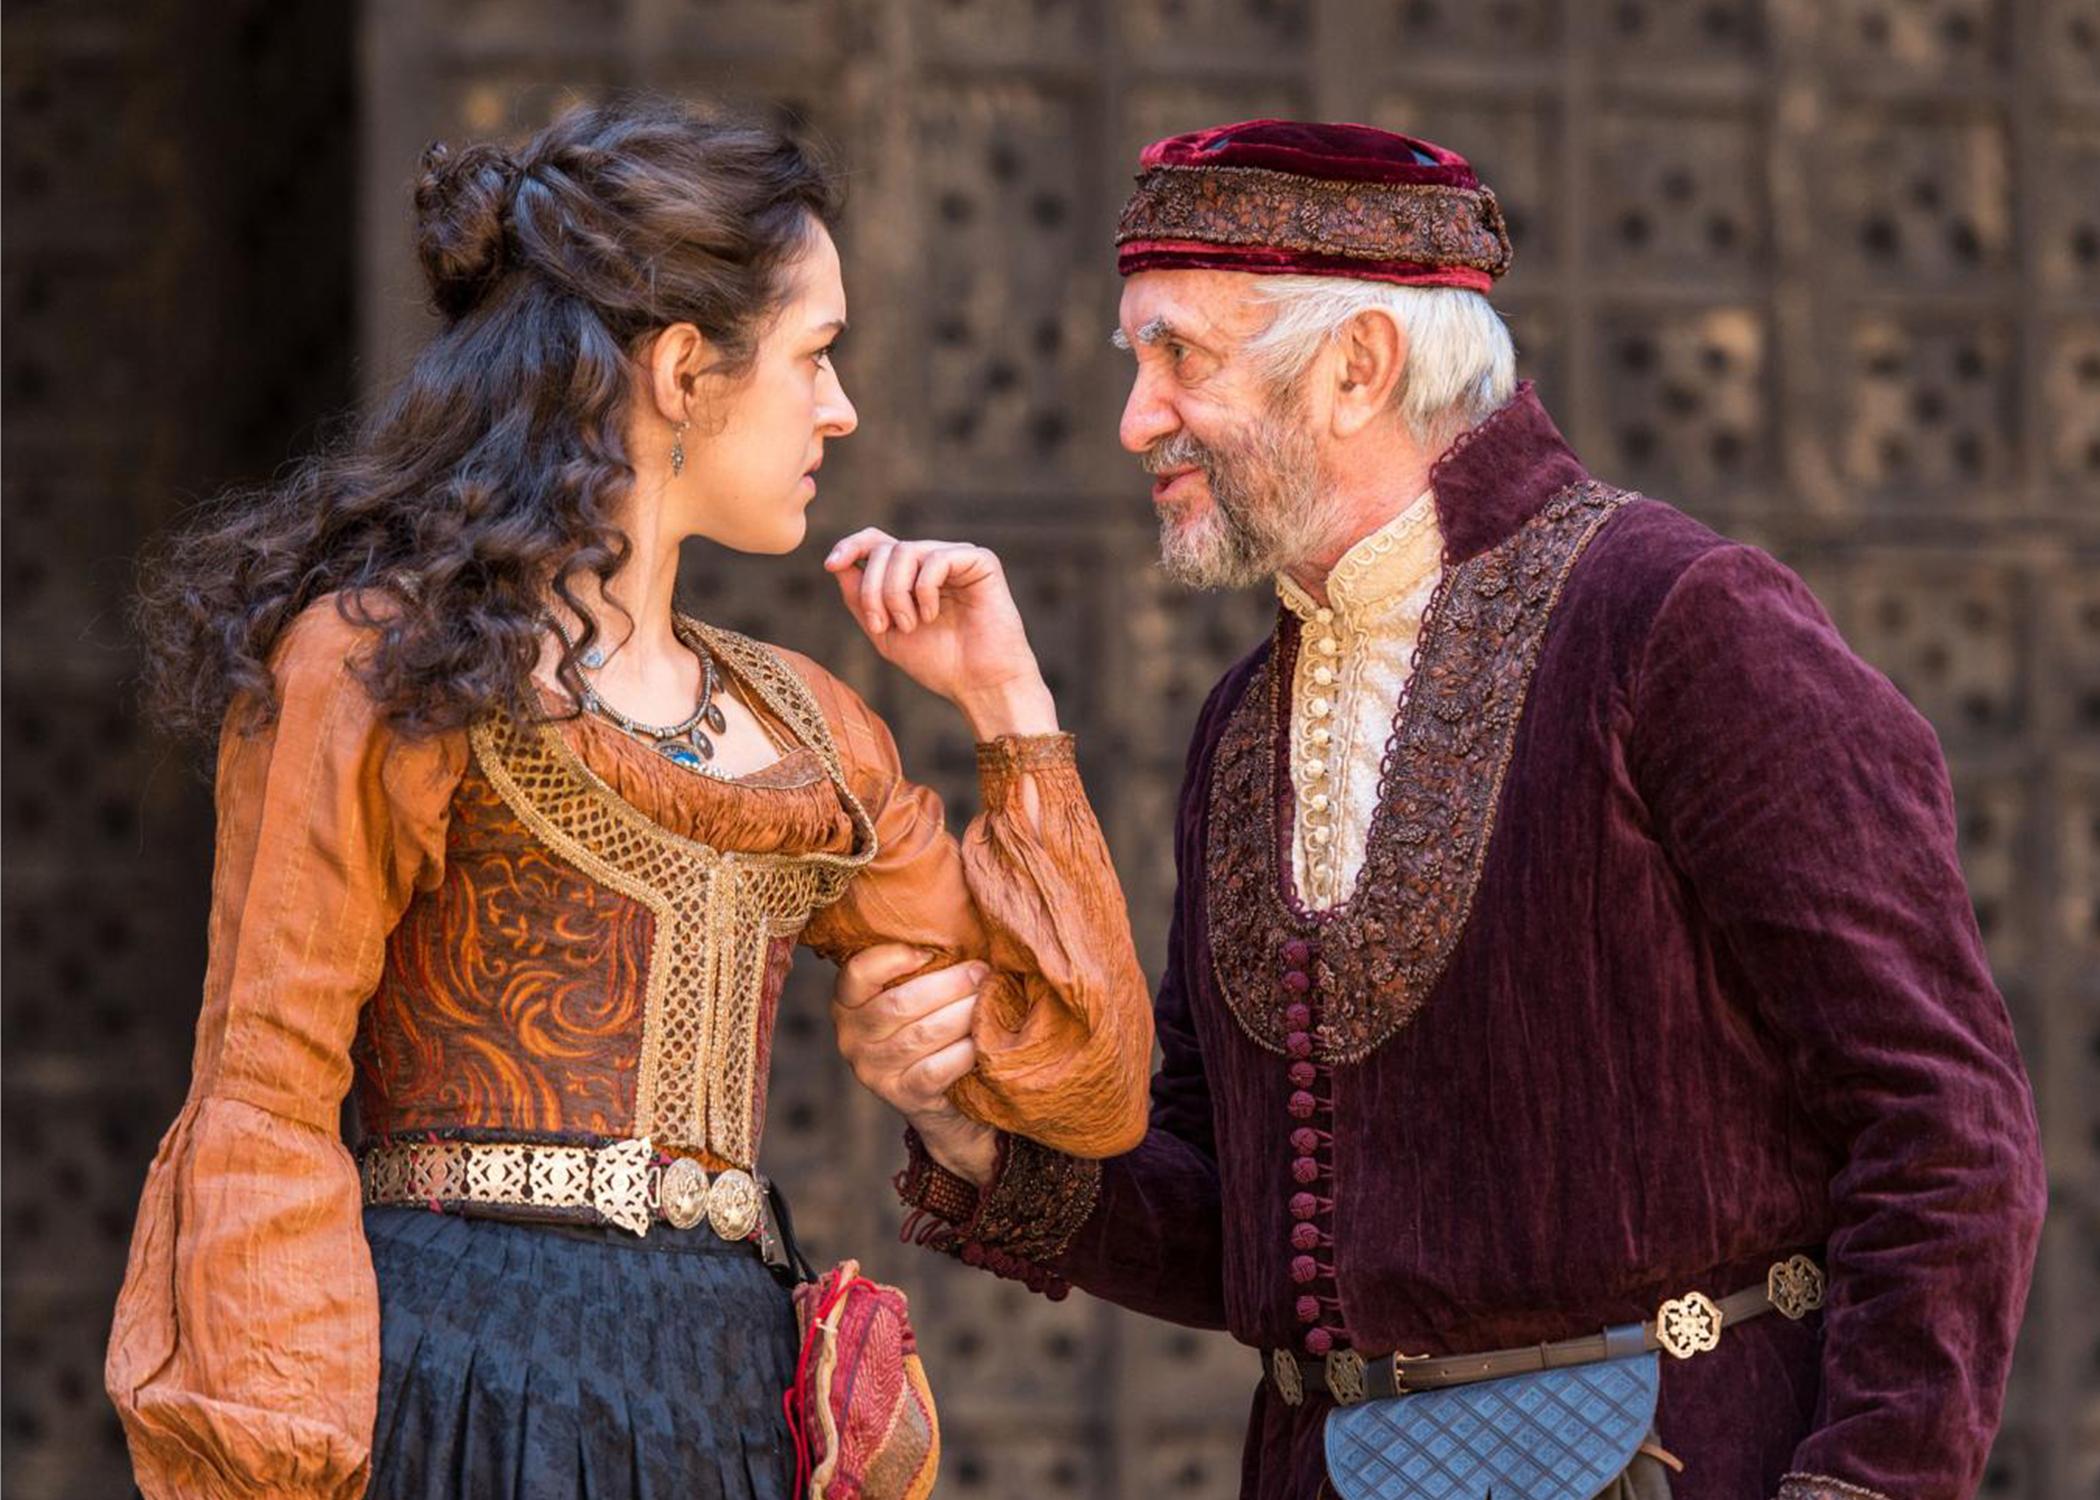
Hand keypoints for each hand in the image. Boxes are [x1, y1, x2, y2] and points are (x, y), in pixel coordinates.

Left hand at [824, 530, 1056, 738]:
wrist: (980, 684)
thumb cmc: (938, 662)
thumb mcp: (884, 632)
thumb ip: (860, 599)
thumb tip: (837, 564)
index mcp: (911, 574)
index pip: (876, 542)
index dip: (850, 546)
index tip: (830, 565)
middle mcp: (933, 560)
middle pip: (884, 549)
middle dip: (873, 588)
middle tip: (883, 625)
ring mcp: (956, 558)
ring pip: (905, 551)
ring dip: (896, 592)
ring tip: (910, 625)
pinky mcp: (980, 561)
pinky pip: (936, 558)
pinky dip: (925, 590)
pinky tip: (932, 615)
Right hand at [831, 944, 998, 1184]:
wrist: (937, 1097)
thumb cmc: (929, 1024)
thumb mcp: (911, 993)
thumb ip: (919, 966)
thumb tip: (962, 928)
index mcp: (848, 1003)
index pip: (857, 973)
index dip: (893, 958)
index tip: (930, 952)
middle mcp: (852, 1038)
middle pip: (900, 1004)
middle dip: (949, 985)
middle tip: (982, 973)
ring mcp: (874, 1070)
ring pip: (922, 1035)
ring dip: (963, 1014)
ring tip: (988, 999)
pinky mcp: (902, 1095)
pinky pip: (937, 1068)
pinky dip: (965, 1051)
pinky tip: (982, 1040)